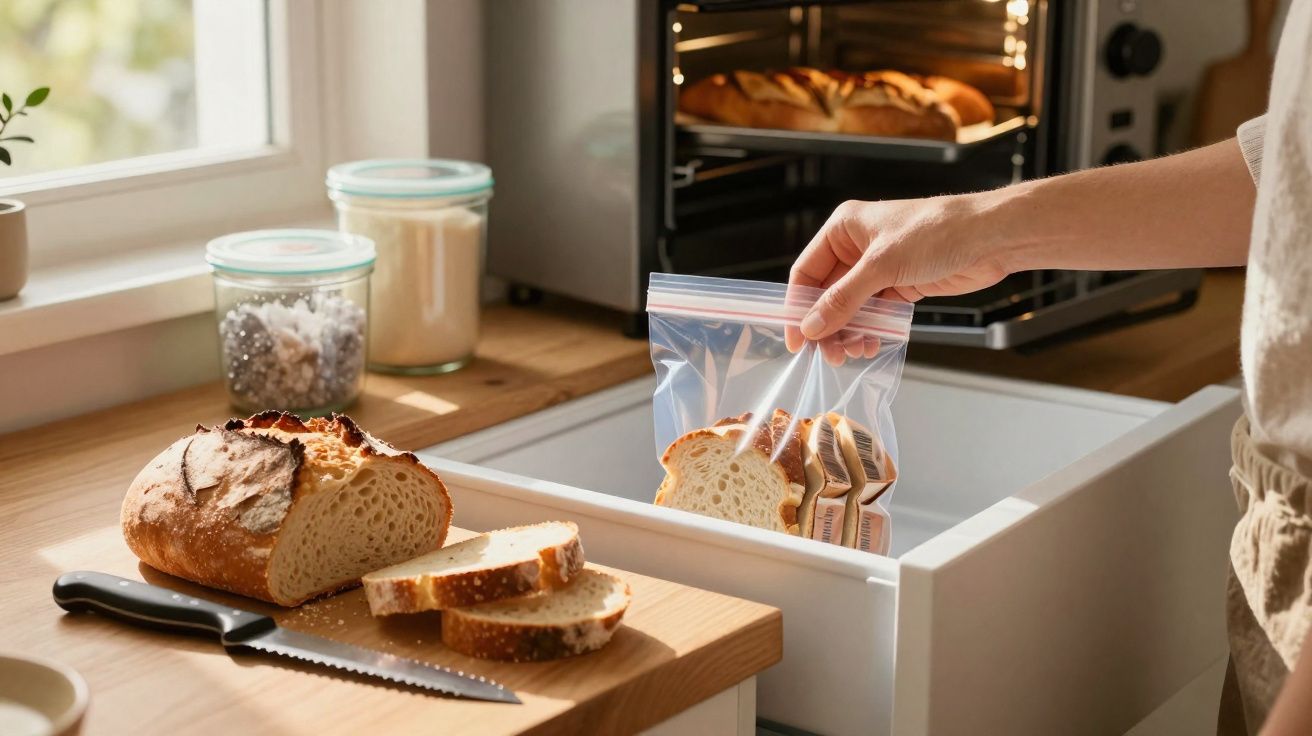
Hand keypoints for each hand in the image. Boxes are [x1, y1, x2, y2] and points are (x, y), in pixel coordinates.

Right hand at [785, 194, 1010, 359]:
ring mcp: (880, 268)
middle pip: (828, 294)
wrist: (990, 238)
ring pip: (851, 307)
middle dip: (828, 326)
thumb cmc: (936, 233)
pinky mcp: (901, 285)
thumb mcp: (882, 266)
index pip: (806, 272)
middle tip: (829, 355)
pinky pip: (874, 313)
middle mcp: (857, 247)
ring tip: (853, 352)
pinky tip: (870, 344)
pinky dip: (870, 330)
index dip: (798, 306)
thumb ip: (844, 299)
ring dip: (849, 332)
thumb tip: (812, 327)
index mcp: (844, 229)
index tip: (798, 340)